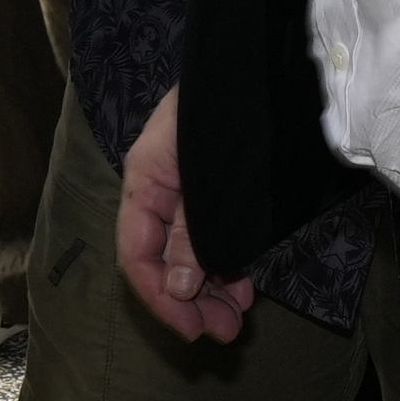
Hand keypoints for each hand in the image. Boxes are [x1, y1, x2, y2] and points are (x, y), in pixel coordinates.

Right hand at [116, 86, 254, 340]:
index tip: (190, 330)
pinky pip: (212, 236)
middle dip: (190, 300)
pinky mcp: (217, 189)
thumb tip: (178, 290)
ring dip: (210, 289)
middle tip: (224, 332)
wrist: (263, 68)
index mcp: (145, 181)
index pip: (135, 253)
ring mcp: (189, 190)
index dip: (158, 298)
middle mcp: (161, 189)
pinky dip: (225, 264)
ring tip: (237, 316)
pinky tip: (243, 284)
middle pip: (162, 259)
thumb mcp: (208, 182)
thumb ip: (193, 235)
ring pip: (190, 253)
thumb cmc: (230, 115)